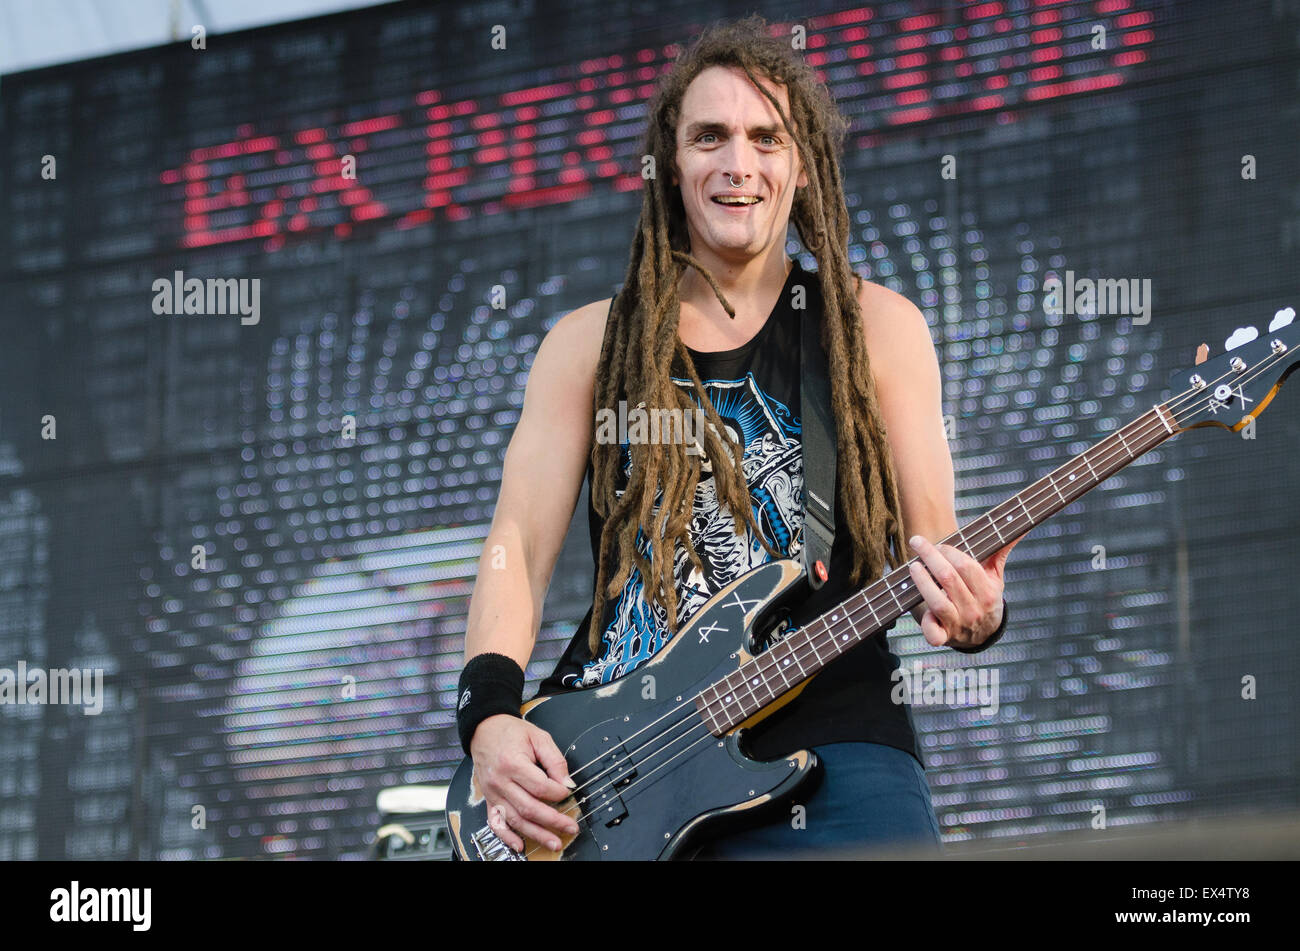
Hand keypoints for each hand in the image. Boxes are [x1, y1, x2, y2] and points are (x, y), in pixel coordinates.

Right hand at [469, 714, 579, 852]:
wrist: (485, 730)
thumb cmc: (510, 732)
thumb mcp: (538, 737)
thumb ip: (555, 760)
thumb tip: (567, 783)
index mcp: (513, 763)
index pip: (540, 787)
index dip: (558, 793)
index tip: (567, 792)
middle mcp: (500, 781)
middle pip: (529, 808)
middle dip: (553, 821)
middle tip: (570, 827)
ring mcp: (493, 792)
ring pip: (516, 819)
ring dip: (536, 834)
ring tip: (554, 842)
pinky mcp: (489, 799)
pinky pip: (496, 822)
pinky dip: (507, 836)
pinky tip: (520, 845)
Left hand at [907, 534, 1017, 649]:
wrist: (983, 633)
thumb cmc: (985, 596)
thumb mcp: (995, 576)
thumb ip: (1002, 549)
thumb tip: (1022, 526)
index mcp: (988, 593)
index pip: (966, 566)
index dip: (949, 552)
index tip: (938, 544)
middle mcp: (974, 610)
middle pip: (948, 579)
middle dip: (930, 557)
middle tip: (917, 543)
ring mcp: (958, 625)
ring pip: (937, 602)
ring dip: (922, 581)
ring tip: (913, 566)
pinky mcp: (944, 637)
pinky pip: (934, 635)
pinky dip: (926, 625)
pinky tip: (921, 611)